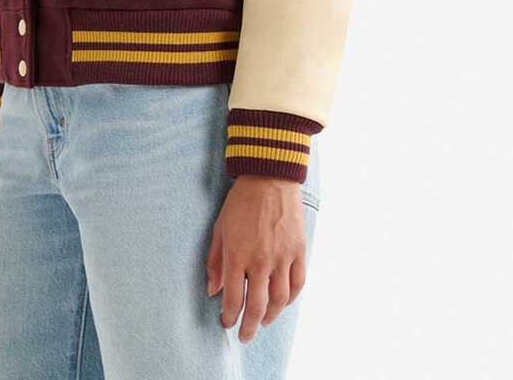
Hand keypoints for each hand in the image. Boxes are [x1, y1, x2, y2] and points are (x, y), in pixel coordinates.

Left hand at [205, 175, 306, 342]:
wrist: (269, 178)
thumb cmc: (240, 202)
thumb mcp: (220, 229)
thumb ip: (215, 261)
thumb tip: (213, 290)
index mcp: (237, 255)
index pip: (233, 298)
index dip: (229, 316)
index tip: (226, 322)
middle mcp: (261, 260)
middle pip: (257, 307)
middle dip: (249, 326)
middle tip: (245, 335)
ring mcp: (282, 256)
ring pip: (280, 300)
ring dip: (271, 317)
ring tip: (263, 322)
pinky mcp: (299, 250)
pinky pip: (298, 283)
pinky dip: (291, 298)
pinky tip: (283, 303)